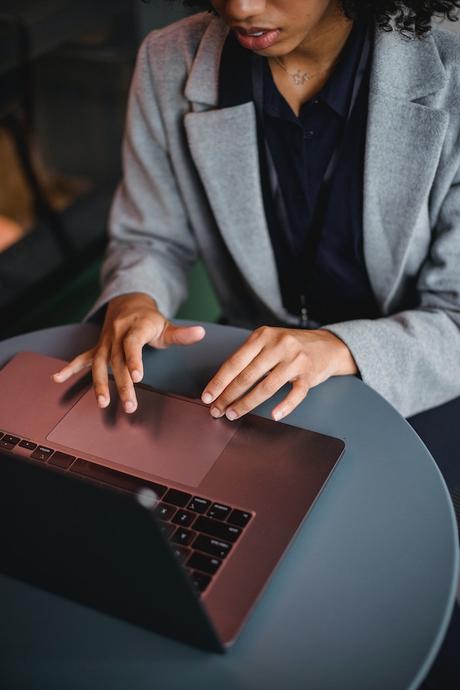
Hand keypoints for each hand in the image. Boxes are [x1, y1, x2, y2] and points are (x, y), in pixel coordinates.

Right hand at [51, 292, 204, 412]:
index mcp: (134, 328)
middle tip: (130, 404)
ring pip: (99, 364)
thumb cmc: (149, 319)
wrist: (128, 302)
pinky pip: (81, 358)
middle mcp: (116, 335)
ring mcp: (104, 342)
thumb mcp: (166, 324)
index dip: (134, 360)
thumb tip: (201, 333)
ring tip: (103, 402)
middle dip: (122, 384)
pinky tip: (57, 378)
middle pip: (117, 361)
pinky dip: (69, 368)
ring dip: (99, 384)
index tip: (138, 377)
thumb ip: (181, 334)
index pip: (133, 344)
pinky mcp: (97, 348)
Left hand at [201, 326, 356, 421]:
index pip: (235, 361)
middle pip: (247, 375)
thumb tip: (222, 382)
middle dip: (229, 396)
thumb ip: (248, 356)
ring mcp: (295, 360)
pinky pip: (295, 393)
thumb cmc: (291, 346)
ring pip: (267, 386)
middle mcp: (278, 345)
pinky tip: (274, 415)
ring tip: (234, 414)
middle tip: (217, 410)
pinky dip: (284, 406)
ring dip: (247, 403)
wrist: (327, 345)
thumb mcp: (268, 341)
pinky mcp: (309, 374)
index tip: (208, 396)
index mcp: (262, 336)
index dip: (219, 381)